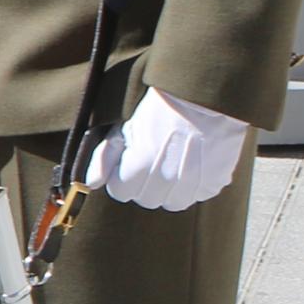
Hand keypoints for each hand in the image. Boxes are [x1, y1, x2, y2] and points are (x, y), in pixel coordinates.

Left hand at [83, 88, 246, 212]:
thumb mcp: (123, 128)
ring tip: (172, 162)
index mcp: (139, 166)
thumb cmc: (158, 111)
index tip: (130, 163)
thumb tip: (90, 183)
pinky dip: (192, 186)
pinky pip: (196, 196)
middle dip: (144, 184)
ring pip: (171, 203)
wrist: (202, 100)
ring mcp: (192, 183)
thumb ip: (104, 158)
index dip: (122, 177)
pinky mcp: (214, 183)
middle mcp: (166, 179)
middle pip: (146, 200)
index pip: (120, 193)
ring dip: (168, 189)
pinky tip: (192, 164)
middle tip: (152, 160)